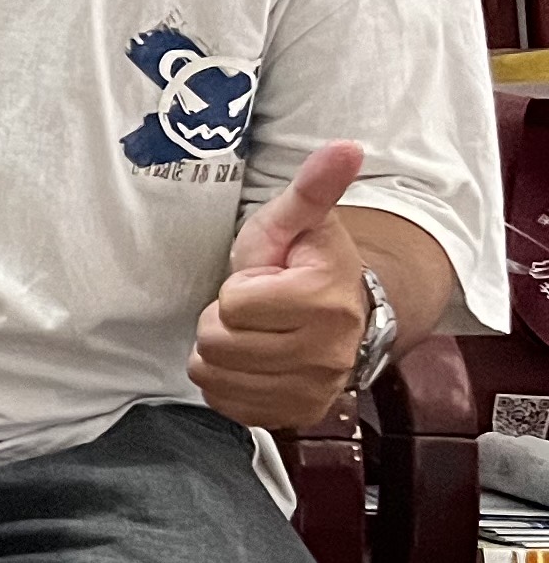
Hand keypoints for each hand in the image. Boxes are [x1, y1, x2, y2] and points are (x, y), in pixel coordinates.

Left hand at [189, 143, 368, 429]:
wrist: (339, 314)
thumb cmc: (303, 263)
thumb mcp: (297, 221)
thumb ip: (314, 188)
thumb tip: (346, 147)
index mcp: (327, 301)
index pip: (235, 303)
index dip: (237, 288)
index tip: (264, 280)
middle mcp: (329, 354)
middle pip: (219, 342)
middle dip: (223, 320)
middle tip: (252, 309)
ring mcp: (314, 389)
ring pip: (215, 376)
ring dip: (220, 353)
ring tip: (251, 333)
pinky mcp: (296, 414)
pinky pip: (227, 405)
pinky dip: (226, 384)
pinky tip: (249, 362)